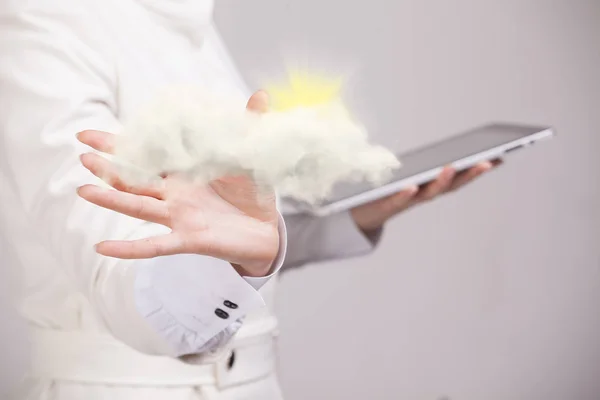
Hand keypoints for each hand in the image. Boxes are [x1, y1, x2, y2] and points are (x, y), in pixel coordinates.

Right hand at [77, 91, 278, 276]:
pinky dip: (128, 248)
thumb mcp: (251, 157)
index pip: (146, 156)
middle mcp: (175, 195)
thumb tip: (261, 93)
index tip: (88, 136)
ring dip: (112, 200)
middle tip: (82, 155)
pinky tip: (102, 249)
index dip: (118, 146)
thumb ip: (250, 125)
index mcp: (184, 174)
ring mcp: (179, 218)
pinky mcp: (188, 240)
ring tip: (84, 191)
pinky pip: (153, 245)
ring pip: (139, 207)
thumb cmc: (253, 194)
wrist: (267, 230)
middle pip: (135, 180)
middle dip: (108, 167)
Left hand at [350, 160, 501, 232]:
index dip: (479, 169)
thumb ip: (426, 164)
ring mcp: (406, 201)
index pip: (459, 177)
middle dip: (470, 174)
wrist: (362, 212)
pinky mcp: (386, 205)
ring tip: (451, 167)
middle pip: (450, 185)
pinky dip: (405, 194)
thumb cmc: (389, 191)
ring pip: (427, 193)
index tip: (500, 157)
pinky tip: (412, 186)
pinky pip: (397, 200)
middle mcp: (423, 195)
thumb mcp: (411, 175)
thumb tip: (444, 147)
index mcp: (430, 186)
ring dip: (441, 182)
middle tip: (487, 161)